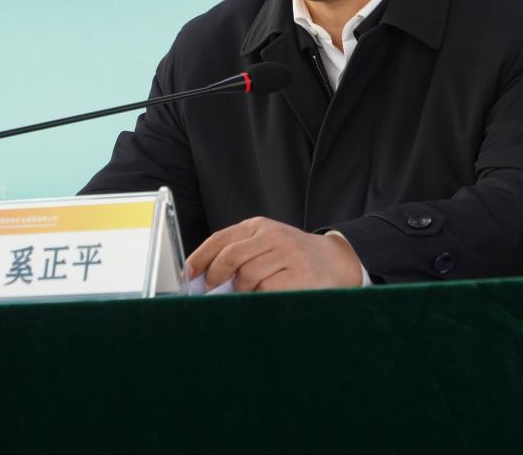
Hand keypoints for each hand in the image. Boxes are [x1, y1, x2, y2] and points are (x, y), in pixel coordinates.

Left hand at [185, 217, 361, 291]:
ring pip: (246, 276)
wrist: (335, 261)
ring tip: (248, 294)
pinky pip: (266, 290)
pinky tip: (265, 297)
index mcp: (259, 225)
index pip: (220, 239)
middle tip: (211, 292)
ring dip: (240, 291)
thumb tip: (203, 277)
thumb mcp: (265, 244)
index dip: (199, 258)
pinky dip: (259, 298)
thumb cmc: (292, 257)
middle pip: (230, 257)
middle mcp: (273, 235)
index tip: (188, 275)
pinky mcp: (299, 275)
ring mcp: (287, 254)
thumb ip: (239, 253)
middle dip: (215, 278)